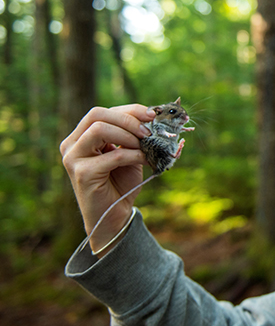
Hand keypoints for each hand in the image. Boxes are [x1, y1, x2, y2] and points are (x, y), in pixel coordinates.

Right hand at [60, 104, 155, 253]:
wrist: (115, 215)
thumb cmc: (121, 183)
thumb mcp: (128, 152)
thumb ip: (132, 134)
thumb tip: (152, 114)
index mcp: (80, 136)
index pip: (102, 112)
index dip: (129, 110)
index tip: (151, 115)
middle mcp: (71, 145)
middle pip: (97, 115)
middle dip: (128, 119)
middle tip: (148, 131)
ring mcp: (73, 158)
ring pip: (100, 129)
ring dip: (129, 135)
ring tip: (145, 146)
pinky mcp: (83, 173)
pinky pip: (113, 155)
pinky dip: (134, 155)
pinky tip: (145, 160)